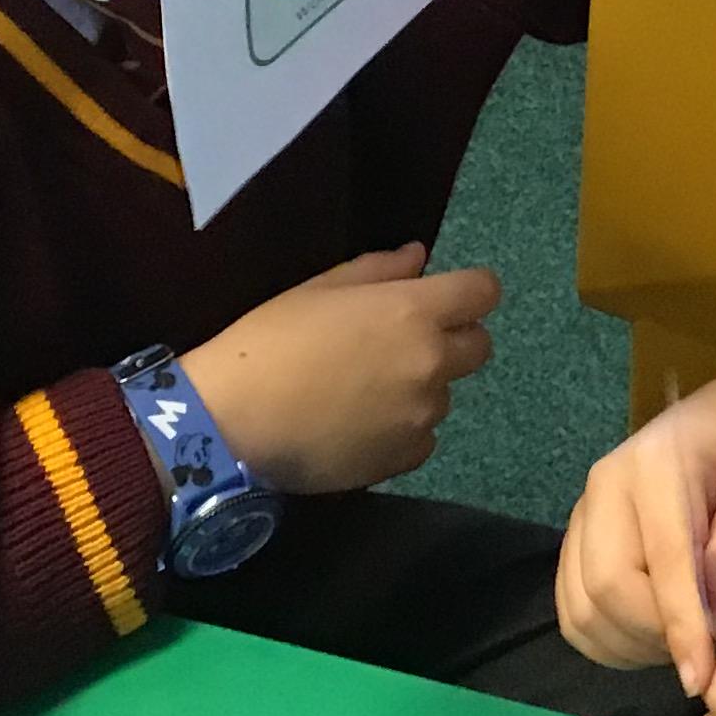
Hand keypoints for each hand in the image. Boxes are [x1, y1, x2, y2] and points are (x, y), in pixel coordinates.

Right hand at [180, 245, 498, 491]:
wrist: (232, 423)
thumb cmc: (269, 343)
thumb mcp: (317, 290)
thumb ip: (378, 270)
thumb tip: (419, 257)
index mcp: (412, 311)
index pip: (483, 291)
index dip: (468, 291)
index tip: (445, 297)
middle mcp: (431, 362)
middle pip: (479, 346)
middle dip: (452, 339)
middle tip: (400, 344)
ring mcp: (422, 415)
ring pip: (445, 394)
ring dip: (420, 388)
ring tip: (363, 392)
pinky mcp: (406, 458)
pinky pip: (423, 437)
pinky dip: (402, 430)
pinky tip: (358, 426)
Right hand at [556, 381, 715, 692]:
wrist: (713, 429)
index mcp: (652, 467)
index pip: (660, 561)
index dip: (680, 625)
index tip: (702, 678)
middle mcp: (599, 490)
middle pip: (607, 590)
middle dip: (656, 637)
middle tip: (705, 651)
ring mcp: (577, 519)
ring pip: (583, 611)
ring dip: (632, 647)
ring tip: (681, 643)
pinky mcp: (570, 548)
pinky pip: (573, 616)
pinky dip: (608, 644)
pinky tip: (649, 639)